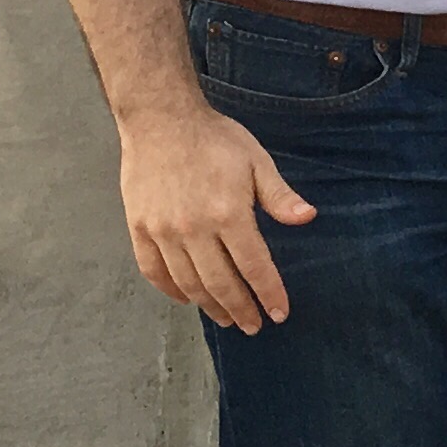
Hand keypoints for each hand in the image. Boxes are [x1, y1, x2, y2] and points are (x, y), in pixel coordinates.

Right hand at [118, 100, 314, 331]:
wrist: (161, 121)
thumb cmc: (214, 139)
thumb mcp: (256, 162)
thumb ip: (279, 196)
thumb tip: (308, 218)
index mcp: (228, 213)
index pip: (254, 266)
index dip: (269, 293)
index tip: (279, 313)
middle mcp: (194, 228)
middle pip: (220, 283)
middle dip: (241, 309)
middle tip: (254, 325)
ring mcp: (163, 231)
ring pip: (188, 283)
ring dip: (209, 306)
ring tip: (227, 319)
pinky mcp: (139, 229)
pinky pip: (154, 271)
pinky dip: (171, 290)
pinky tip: (187, 299)